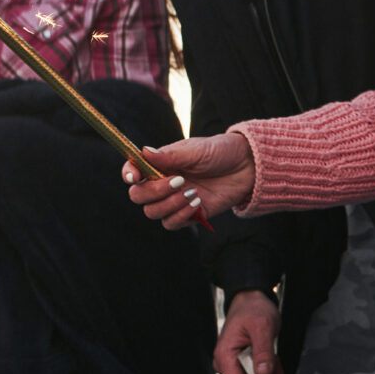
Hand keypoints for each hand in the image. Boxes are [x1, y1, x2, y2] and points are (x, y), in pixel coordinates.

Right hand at [125, 132, 254, 228]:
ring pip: (153, 213)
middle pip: (138, 196)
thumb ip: (170, 155)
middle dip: (153, 192)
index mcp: (159, 164)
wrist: (246, 168)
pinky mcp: (187, 215)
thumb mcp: (196, 150)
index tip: (134, 177)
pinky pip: (171, 223)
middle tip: (178, 181)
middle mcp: (162, 183)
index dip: (128, 174)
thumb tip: (144, 152)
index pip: (133, 171)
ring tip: (192, 192)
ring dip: (169, 204)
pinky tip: (197, 202)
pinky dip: (180, 215)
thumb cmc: (219, 152)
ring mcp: (173, 200)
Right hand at [216, 290, 281, 373]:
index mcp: (225, 356)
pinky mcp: (238, 364)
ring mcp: (230, 365)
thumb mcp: (263, 326)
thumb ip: (263, 351)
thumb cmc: (254, 309)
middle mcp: (223, 363)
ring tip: (273, 357)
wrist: (250, 299)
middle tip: (275, 363)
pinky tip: (269, 359)